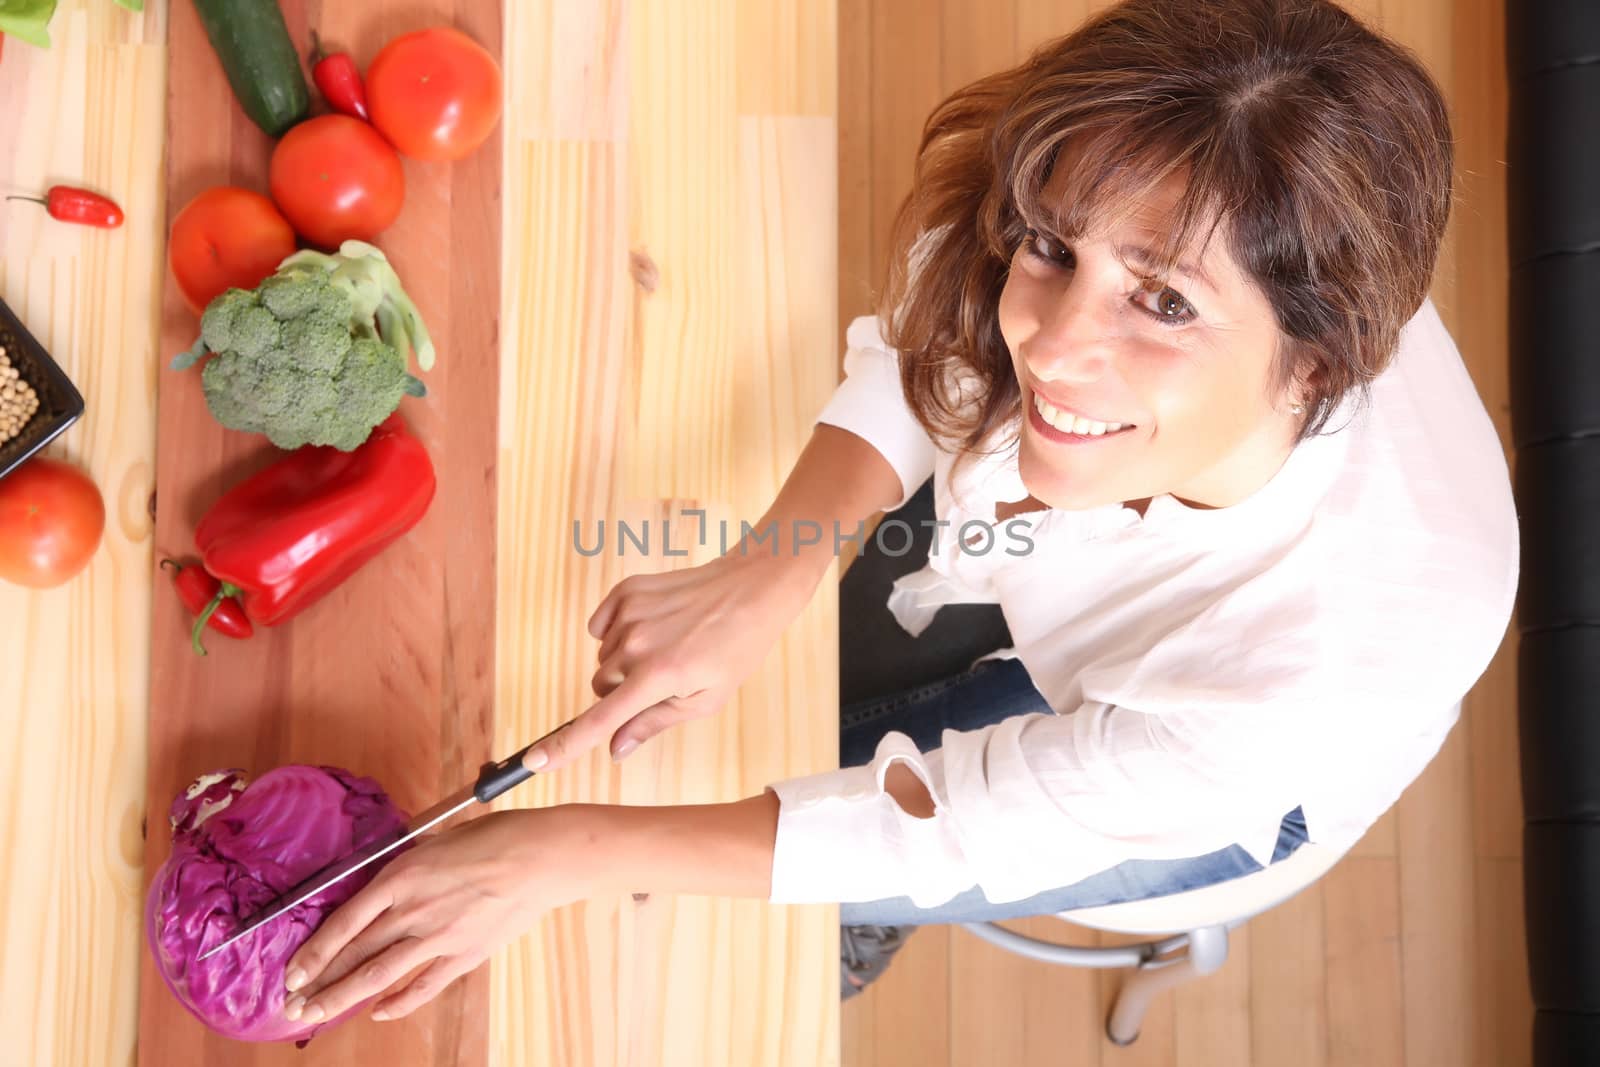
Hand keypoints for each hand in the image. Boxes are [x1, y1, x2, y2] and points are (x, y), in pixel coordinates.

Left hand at [280, 809, 573, 1024]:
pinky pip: (423, 986)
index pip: (344, 922)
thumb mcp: (439, 840)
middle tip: (292, 1005)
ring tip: (316, 1015)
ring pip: (378, 975)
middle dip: (318, 983)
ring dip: (342, 998)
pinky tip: (378, 1012)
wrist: (539, 857)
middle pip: (354, 954)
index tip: (291, 973)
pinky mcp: (463, 954)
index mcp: (401, 876)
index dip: (314, 952)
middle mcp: (412, 910)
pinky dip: (398, 1002)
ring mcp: (437, 937)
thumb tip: (387, 882)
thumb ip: (408, 866)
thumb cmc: (495, 837)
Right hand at [523, 550, 821, 772]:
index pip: (599, 719)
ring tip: (667, 647)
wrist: (749, 589)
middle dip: (621, 692)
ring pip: (603, 658)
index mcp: (657, 677)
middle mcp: (636, 645)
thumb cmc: (734, 649)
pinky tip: (652, 627)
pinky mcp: (626, 591)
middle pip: (600, 687)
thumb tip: (615, 749)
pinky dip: (616, 632)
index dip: (565, 745)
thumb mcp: (704, 699)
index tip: (535, 762)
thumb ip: (653, 723)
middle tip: (660, 681)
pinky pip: (599, 627)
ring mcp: (629, 614)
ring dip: (624, 661)